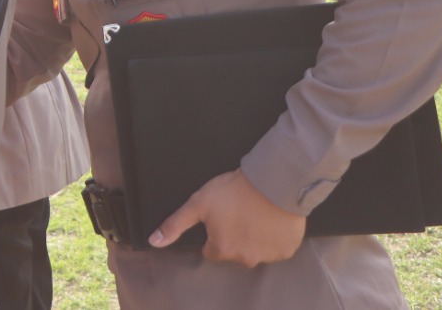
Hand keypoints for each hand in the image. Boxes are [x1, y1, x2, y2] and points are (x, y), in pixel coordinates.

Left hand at [150, 169, 305, 265]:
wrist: (272, 182)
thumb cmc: (232, 192)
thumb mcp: (197, 204)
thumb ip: (175, 224)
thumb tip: (153, 242)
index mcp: (223, 250)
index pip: (211, 250)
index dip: (213, 233)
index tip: (219, 217)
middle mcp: (245, 259)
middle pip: (233, 252)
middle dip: (233, 236)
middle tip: (237, 213)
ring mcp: (269, 256)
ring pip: (255, 250)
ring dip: (253, 237)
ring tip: (254, 214)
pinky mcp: (287, 250)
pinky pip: (276, 247)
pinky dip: (272, 237)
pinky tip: (270, 220)